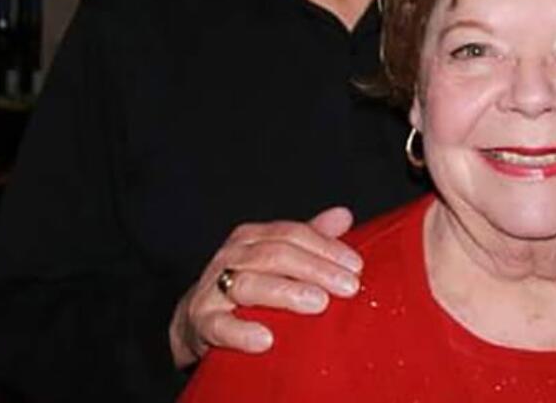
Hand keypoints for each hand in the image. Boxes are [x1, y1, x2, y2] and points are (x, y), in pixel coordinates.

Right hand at [168, 207, 361, 367]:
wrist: (199, 321)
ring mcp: (212, 289)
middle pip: (275, 255)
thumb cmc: (248, 287)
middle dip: (316, 269)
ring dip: (286, 293)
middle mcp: (230, 258)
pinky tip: (266, 339)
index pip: (292, 235)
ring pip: (248, 284)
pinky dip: (241, 332)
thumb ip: (310, 239)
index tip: (356, 266)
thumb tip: (343, 215)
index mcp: (251, 239)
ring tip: (319, 303)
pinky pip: (219, 326)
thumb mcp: (279, 260)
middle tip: (348, 287)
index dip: (326, 248)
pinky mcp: (201, 323)